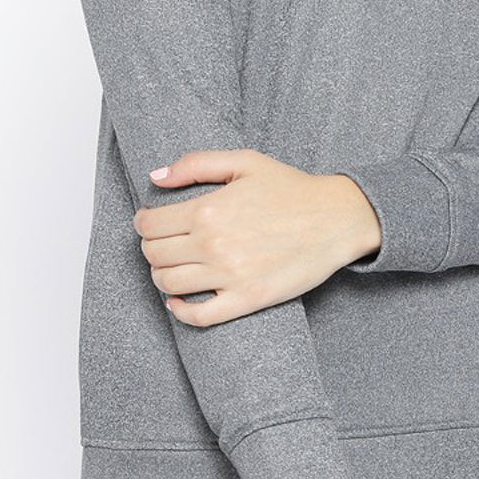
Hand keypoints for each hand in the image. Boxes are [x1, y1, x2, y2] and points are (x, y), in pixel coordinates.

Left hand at [133, 148, 378, 326]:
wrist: (336, 219)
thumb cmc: (292, 189)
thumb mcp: (244, 162)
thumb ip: (195, 164)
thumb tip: (155, 178)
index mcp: (208, 209)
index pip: (150, 226)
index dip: (143, 223)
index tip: (148, 222)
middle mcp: (213, 245)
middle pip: (154, 255)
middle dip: (151, 247)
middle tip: (163, 242)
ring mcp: (229, 276)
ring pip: (169, 285)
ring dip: (162, 276)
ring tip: (173, 266)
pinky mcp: (246, 300)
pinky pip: (198, 317)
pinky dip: (180, 312)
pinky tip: (181, 301)